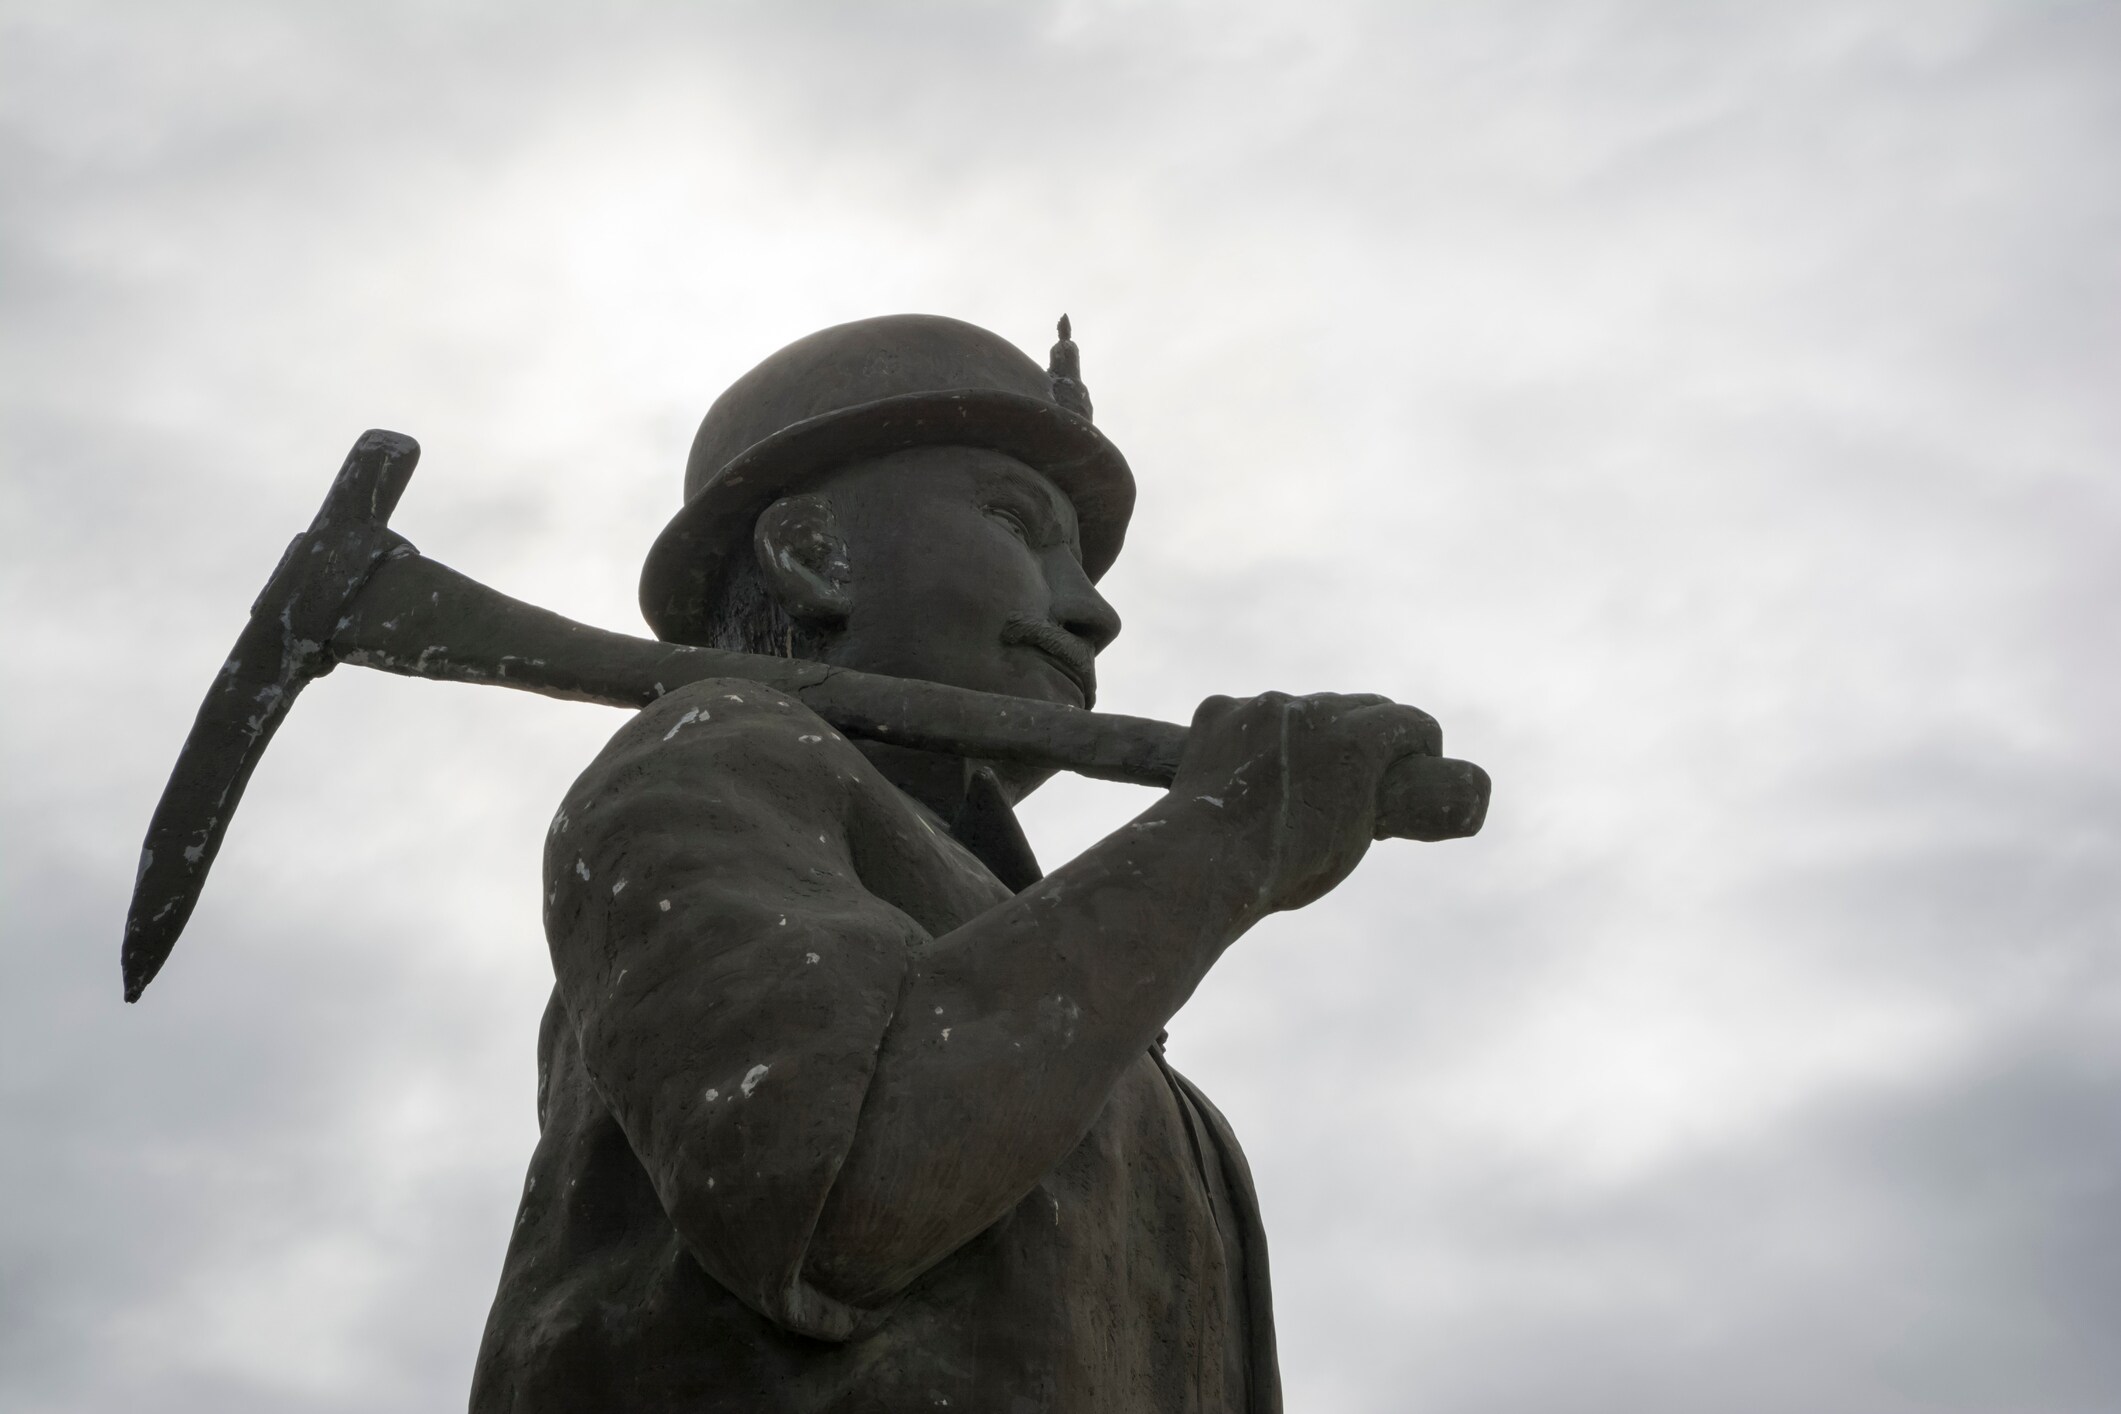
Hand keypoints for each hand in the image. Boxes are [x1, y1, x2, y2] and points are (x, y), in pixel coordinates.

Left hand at [1170, 691, 1440, 917]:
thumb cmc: (1285, 869)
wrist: (1202, 863)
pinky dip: (1256, 738)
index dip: (1423, 744)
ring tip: (1298, 778)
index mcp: (1357, 741)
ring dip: (1311, 734)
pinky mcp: (1219, 710)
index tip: (1421, 762)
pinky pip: (1249, 716)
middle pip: (1360, 706)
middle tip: (1369, 769)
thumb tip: (1378, 788)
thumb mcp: (1353, 839)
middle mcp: (1312, 711)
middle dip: (1372, 733)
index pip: (1410, 722)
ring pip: (1303, 710)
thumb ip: (1371, 799)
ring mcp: (1262, 706)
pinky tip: (1248, 774)